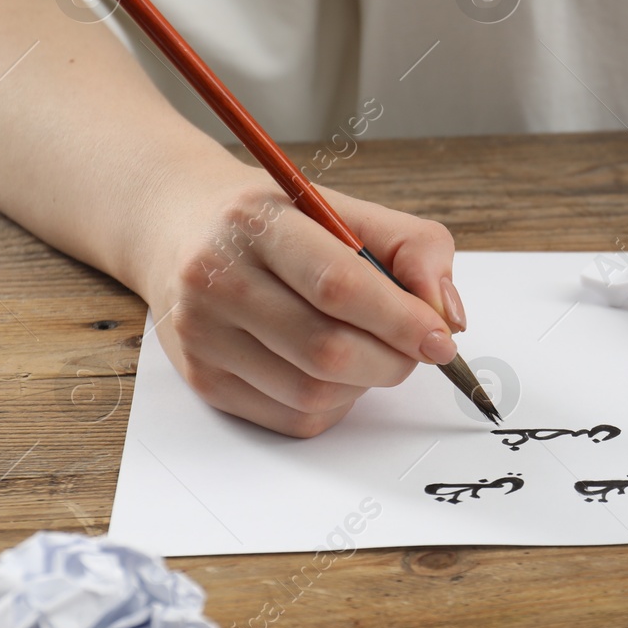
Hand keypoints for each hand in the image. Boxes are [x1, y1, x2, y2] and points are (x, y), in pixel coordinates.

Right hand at [135, 161, 465, 436]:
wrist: (181, 228)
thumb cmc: (282, 223)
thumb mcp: (348, 209)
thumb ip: (414, 248)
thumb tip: (446, 315)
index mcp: (258, 223)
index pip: (339, 284)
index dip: (400, 319)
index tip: (440, 337)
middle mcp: (218, 278)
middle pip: (327, 350)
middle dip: (392, 359)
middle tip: (415, 348)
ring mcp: (204, 335)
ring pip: (313, 393)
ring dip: (365, 382)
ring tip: (369, 349)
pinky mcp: (204, 380)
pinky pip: (293, 417)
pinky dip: (334, 403)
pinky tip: (332, 369)